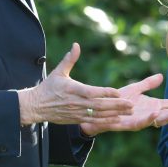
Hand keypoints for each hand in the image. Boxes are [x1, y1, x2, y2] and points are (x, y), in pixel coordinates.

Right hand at [17, 43, 131, 124]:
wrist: (36, 106)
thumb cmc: (48, 87)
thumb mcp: (58, 72)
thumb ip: (69, 59)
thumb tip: (76, 45)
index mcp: (72, 89)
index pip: (91, 92)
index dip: (105, 92)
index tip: (118, 92)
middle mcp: (76, 102)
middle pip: (98, 105)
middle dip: (116, 105)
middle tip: (131, 104)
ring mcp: (77, 112)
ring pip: (98, 114)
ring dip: (115, 113)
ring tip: (129, 111)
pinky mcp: (76, 119)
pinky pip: (94, 121)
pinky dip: (106, 121)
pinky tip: (117, 119)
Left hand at [79, 73, 167, 134]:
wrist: (99, 109)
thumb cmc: (117, 100)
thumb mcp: (135, 89)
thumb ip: (148, 84)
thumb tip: (161, 76)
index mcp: (152, 106)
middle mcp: (149, 114)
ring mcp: (141, 120)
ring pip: (159, 120)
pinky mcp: (130, 124)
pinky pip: (142, 123)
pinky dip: (150, 119)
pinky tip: (157, 113)